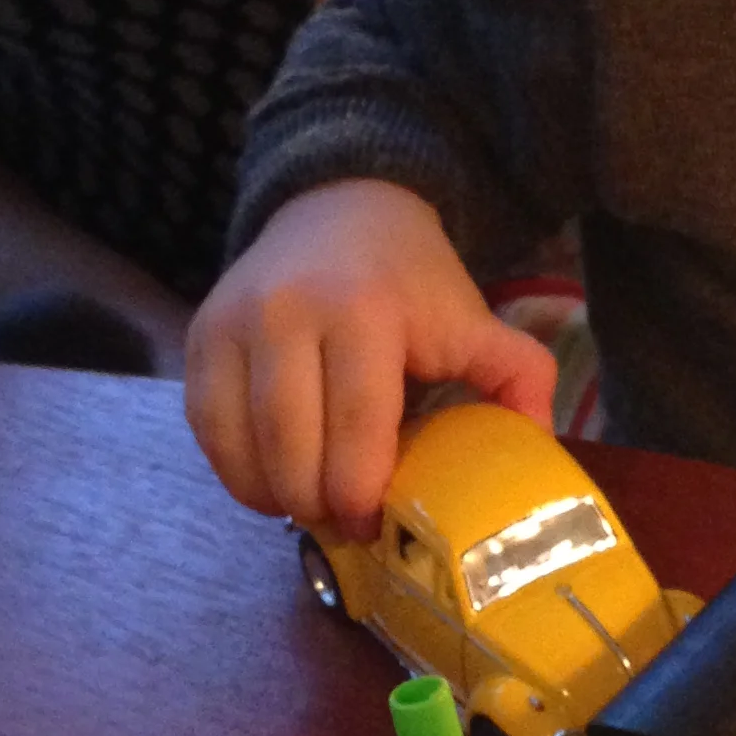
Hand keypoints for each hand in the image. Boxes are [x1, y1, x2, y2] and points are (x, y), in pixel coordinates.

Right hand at [184, 180, 557, 537]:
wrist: (342, 210)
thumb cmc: (415, 282)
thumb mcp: (476, 319)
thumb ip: (520, 378)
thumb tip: (537, 449)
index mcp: (366, 311)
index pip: (357, 424)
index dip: (363, 490)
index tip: (375, 525)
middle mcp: (287, 313)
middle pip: (291, 443)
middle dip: (316, 501)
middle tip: (343, 526)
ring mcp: (233, 323)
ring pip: (239, 440)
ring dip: (271, 493)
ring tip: (309, 509)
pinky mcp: (199, 337)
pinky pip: (206, 426)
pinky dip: (235, 468)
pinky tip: (272, 483)